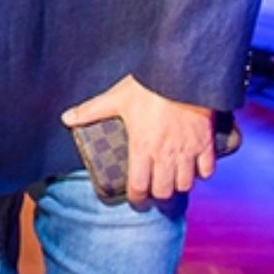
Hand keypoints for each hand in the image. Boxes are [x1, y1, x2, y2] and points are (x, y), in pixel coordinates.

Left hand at [62, 74, 214, 202]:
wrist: (183, 74)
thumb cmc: (148, 87)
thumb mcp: (116, 98)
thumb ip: (91, 111)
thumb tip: (66, 118)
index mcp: (142, 148)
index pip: (139, 187)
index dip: (137, 198)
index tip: (135, 199)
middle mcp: (165, 155)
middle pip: (163, 191)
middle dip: (157, 193)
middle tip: (154, 188)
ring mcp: (187, 152)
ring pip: (186, 185)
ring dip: (178, 185)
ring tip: (172, 179)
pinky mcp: (205, 144)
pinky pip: (207, 171)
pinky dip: (201, 173)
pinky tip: (194, 168)